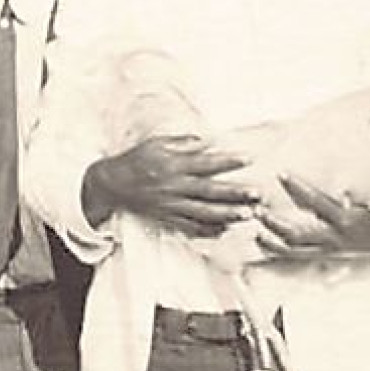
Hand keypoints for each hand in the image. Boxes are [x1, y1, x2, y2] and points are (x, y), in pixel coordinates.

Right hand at [84, 135, 258, 236]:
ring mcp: (171, 205)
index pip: (205, 163)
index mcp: (172, 166)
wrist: (112, 185)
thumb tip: (205, 141)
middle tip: (256, 194)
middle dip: (235, 193)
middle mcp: (174, 187)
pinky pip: (191, 226)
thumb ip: (181, 143)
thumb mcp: (155, 144)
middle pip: (209, 191)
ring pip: (203, 212)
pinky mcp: (168, 218)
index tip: (248, 158)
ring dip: (227, 214)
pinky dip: (208, 229)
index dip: (227, 161)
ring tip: (247, 214)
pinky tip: (225, 229)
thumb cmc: (135, 161)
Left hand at [256, 175, 369, 259]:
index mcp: (346, 221)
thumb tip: (335, 161)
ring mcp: (327, 250)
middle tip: (257, 209)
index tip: (280, 174)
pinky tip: (258, 237)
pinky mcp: (323, 255)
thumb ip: (351, 185)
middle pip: (295, 235)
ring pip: (290, 249)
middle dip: (273, 223)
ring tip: (254, 221)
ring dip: (269, 237)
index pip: (316, 202)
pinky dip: (274, 248)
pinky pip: (293, 256)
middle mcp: (334, 239)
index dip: (297, 188)